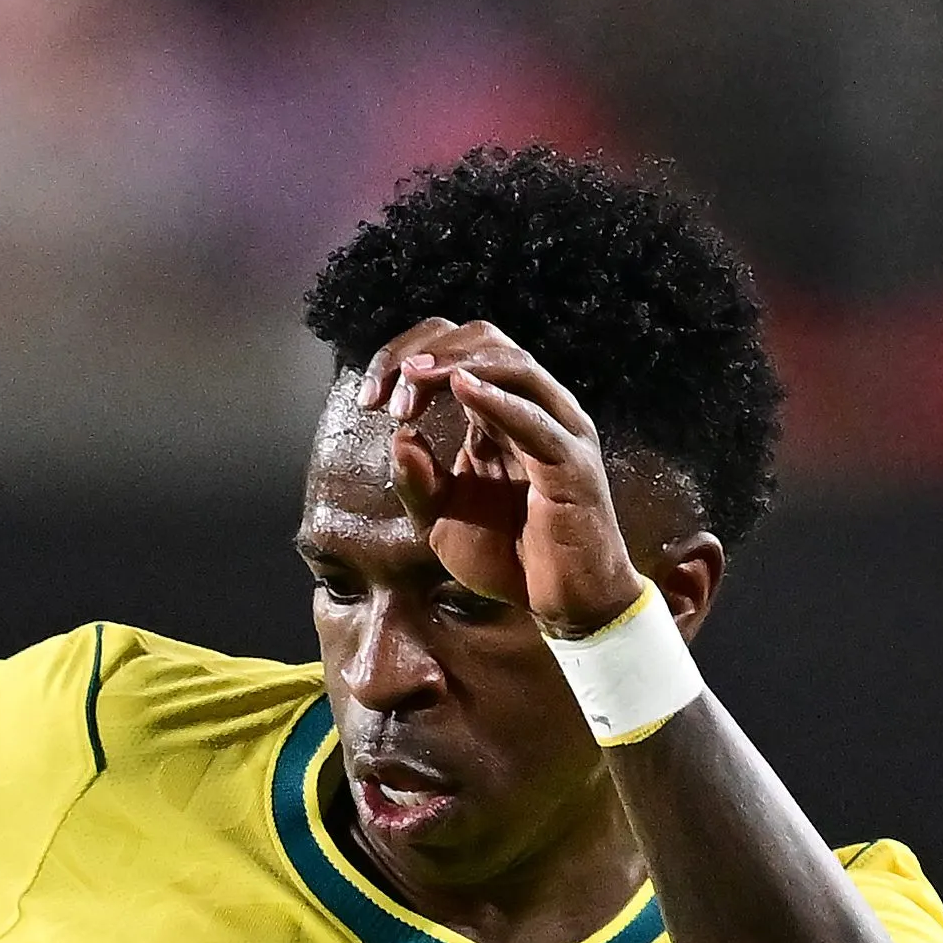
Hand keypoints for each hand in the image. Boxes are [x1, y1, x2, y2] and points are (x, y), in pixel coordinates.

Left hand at [357, 318, 643, 635]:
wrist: (561, 602)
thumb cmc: (508, 556)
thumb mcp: (441, 520)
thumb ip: (416, 482)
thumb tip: (398, 437)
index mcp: (496, 415)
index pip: (455, 352)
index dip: (407, 360)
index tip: (370, 399)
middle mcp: (530, 409)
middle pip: (483, 340)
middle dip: (425, 354)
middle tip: (384, 392)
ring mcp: (557, 430)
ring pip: (513, 363)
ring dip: (456, 365)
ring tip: (414, 376)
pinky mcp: (572, 461)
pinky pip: (536, 418)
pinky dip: (498, 398)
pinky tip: (463, 389)